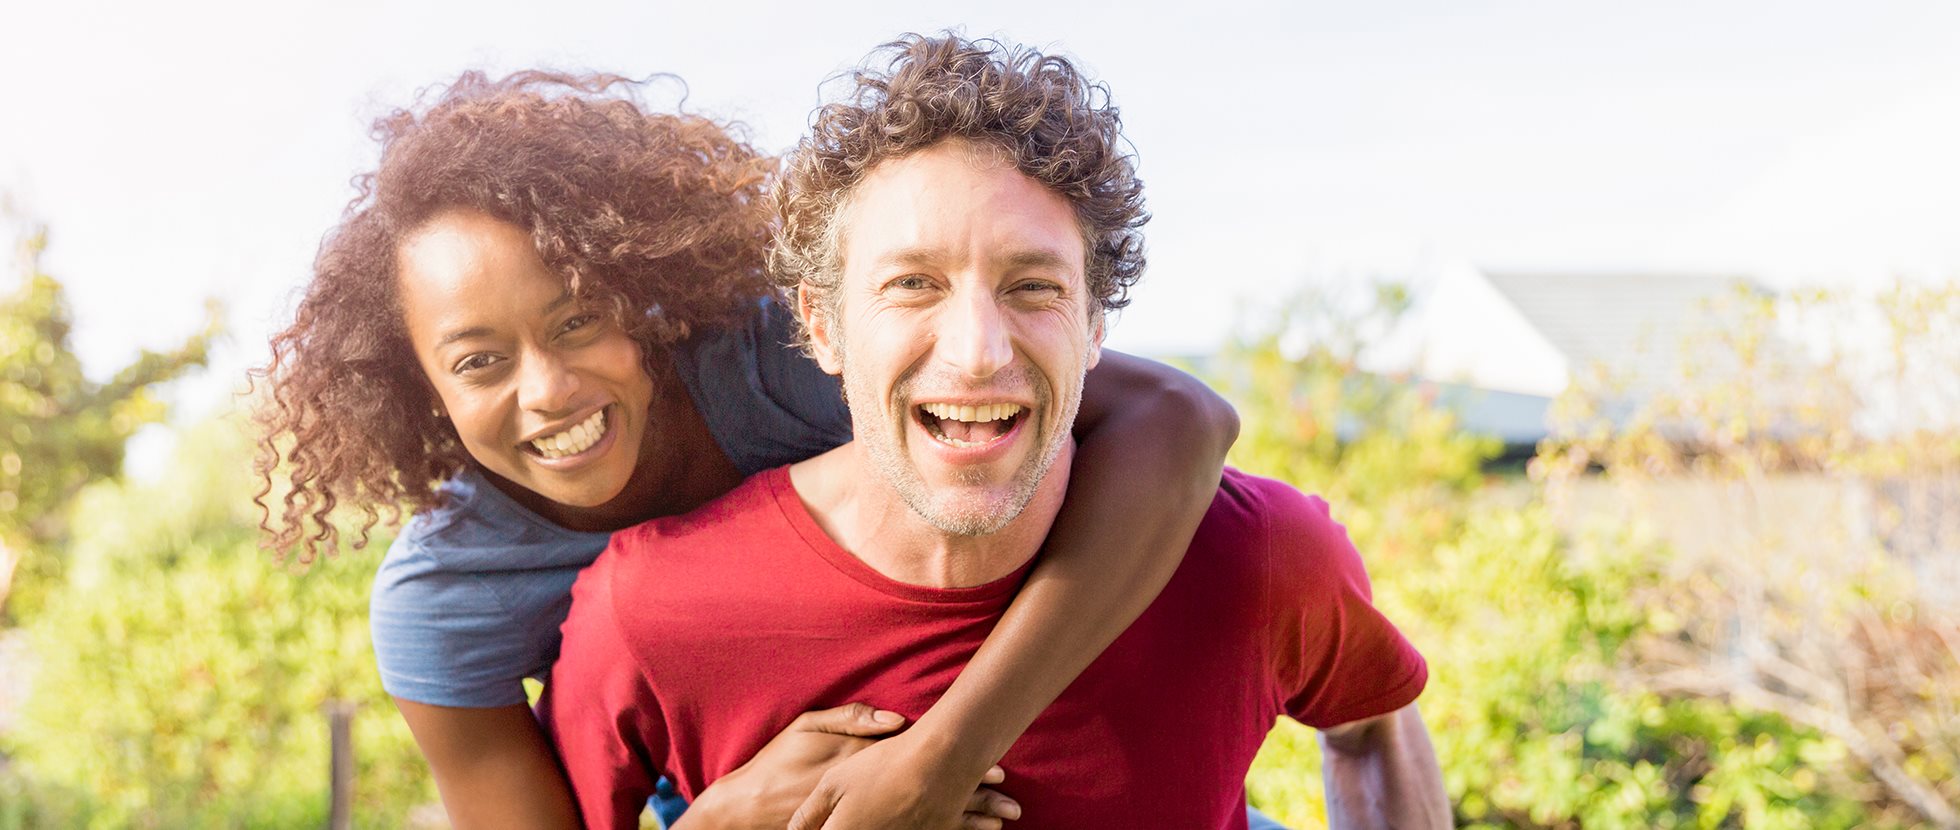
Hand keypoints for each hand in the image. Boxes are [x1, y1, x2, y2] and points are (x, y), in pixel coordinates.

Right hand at [684, 703, 1015, 829]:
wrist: (749, 812)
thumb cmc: (779, 765)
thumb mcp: (807, 728)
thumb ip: (850, 719)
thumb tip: (894, 719)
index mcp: (866, 765)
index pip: (925, 765)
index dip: (962, 767)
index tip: (996, 768)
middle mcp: (873, 798)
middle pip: (933, 797)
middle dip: (973, 799)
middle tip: (1009, 800)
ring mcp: (870, 822)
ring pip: (927, 823)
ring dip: (964, 822)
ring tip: (999, 822)